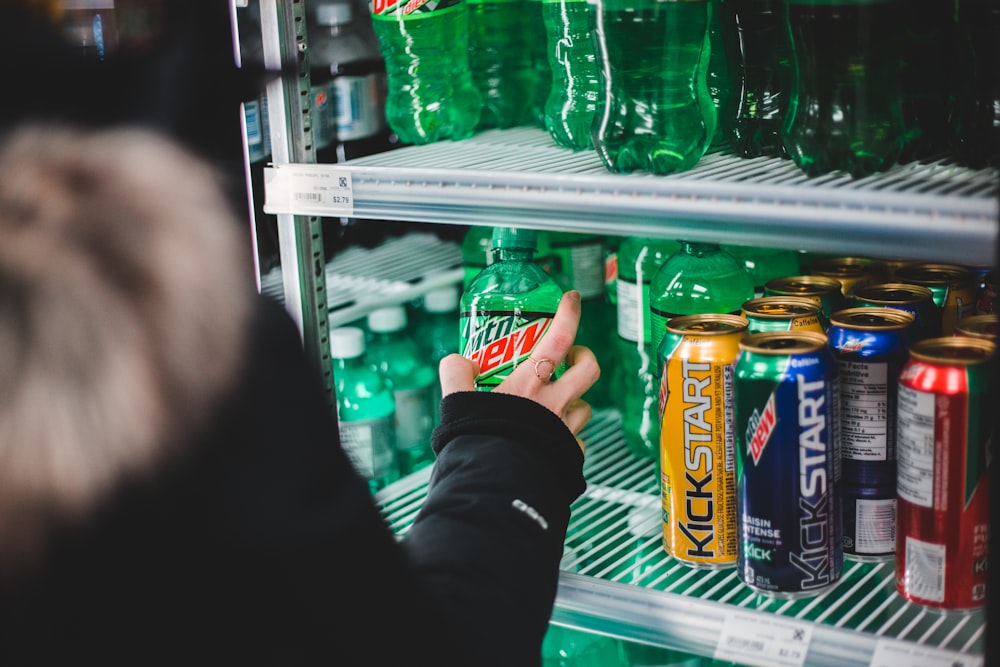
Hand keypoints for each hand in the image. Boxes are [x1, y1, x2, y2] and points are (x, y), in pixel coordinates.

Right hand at [438, 290, 599, 441]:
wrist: (496, 485)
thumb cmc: (480, 442)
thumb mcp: (457, 401)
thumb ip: (456, 374)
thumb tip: (457, 361)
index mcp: (530, 383)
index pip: (559, 336)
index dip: (569, 313)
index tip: (572, 299)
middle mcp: (554, 403)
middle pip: (589, 368)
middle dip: (585, 356)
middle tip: (572, 355)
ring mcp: (565, 431)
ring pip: (585, 407)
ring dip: (576, 400)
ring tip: (560, 401)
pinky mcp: (568, 457)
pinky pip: (576, 443)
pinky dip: (569, 438)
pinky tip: (553, 440)